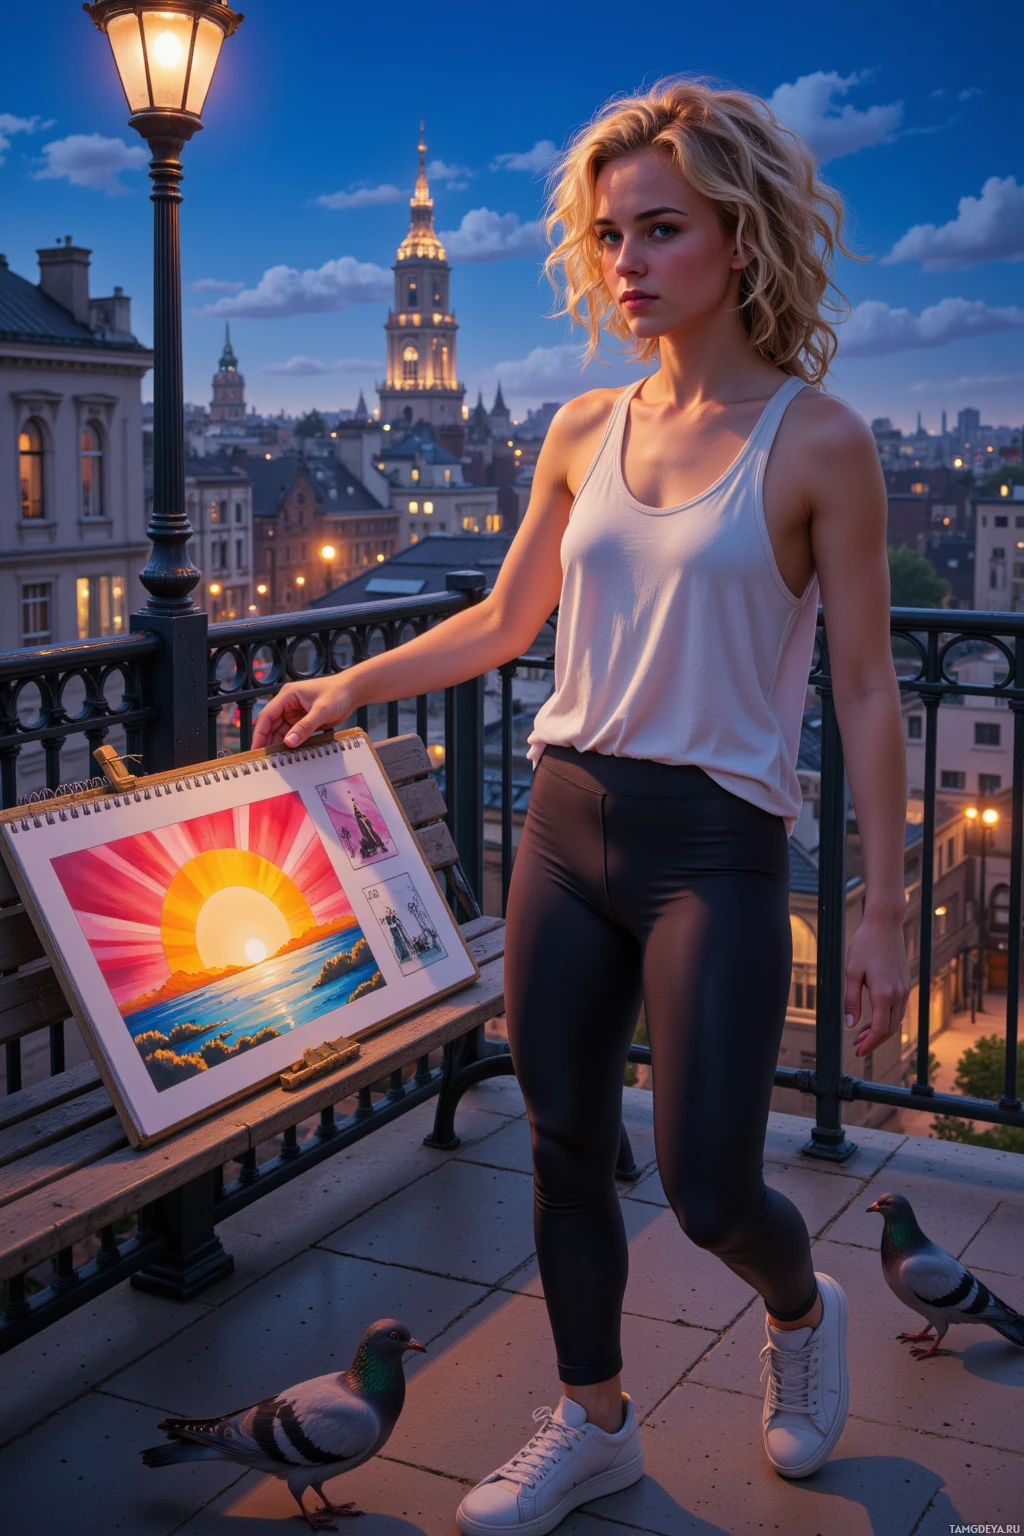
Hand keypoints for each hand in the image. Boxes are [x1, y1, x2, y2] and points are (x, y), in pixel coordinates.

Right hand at [251, 674, 355, 750]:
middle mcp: (288, 704)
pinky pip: (293, 733)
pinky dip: (290, 743)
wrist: (353, 691)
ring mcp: (295, 712)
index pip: (267, 716)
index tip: (256, 749)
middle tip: (265, 760)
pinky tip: (288, 754)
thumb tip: (288, 742)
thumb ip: (305, 727)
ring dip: (279, 744)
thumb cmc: (338, 693)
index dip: (259, 733)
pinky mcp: (303, 720)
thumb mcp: (322, 711)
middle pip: (271, 725)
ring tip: (276, 760)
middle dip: (268, 741)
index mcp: (287, 695)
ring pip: (281, 731)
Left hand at [843, 914, 909, 1057]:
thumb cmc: (865, 945)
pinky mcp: (905, 983)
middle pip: (890, 1030)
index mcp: (884, 994)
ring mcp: (904, 989)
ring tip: (862, 1034)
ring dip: (881, 1031)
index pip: (880, 1030)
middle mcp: (898, 994)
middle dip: (874, 1041)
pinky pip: (899, 1009)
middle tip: (857, 1046)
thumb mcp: (851, 972)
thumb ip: (851, 1001)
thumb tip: (850, 1025)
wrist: (884, 925)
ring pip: (896, 1021)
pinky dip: (888, 1019)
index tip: (858, 1051)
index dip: (869, 1044)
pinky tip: (874, 1018)